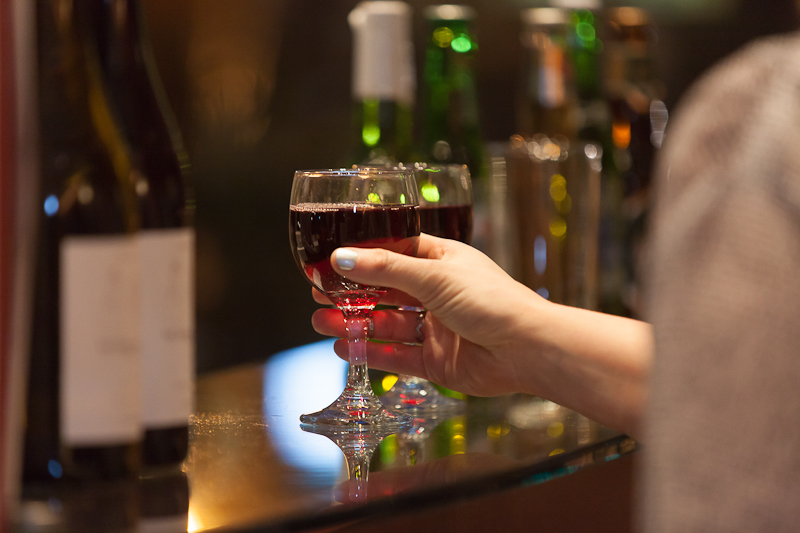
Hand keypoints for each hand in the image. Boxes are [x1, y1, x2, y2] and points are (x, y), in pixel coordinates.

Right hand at [311, 235, 548, 396]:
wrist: (527, 348)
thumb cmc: (490, 300)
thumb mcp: (433, 275)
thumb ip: (385, 269)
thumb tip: (342, 258)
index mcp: (441, 261)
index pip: (393, 253)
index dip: (361, 258)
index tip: (330, 261)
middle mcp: (437, 293)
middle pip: (385, 291)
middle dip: (351, 293)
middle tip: (317, 294)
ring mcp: (436, 328)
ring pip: (386, 324)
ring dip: (354, 322)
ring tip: (321, 321)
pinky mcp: (436, 361)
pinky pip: (396, 356)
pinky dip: (370, 352)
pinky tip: (344, 348)